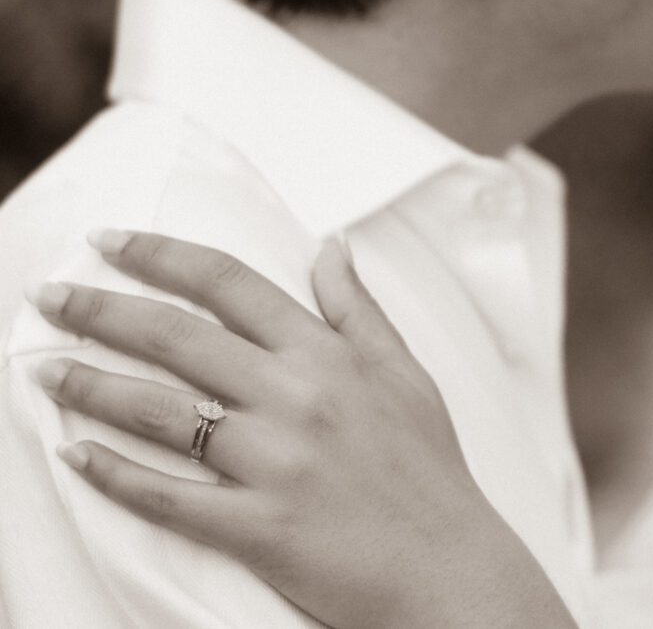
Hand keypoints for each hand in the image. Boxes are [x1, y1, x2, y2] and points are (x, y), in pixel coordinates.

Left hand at [28, 230, 575, 628]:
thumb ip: (359, 308)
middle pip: (178, 337)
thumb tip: (332, 245)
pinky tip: (77, 458)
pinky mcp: (260, 526)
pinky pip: (170, 497)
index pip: (230, 284)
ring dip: (91, 387)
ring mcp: (276, 463)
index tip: (111, 242)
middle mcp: (297, 398)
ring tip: (43, 371)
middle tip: (49, 296)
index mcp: (329, 356)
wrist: (451, 567)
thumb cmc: (429, 469)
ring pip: (161, 411)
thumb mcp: (405, 373)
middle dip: (102, 309)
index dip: (162, 255)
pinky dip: (116, 477)